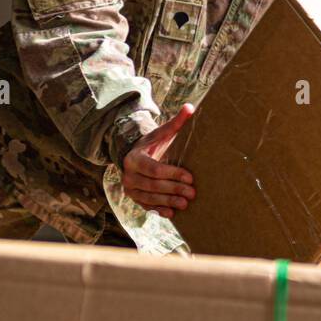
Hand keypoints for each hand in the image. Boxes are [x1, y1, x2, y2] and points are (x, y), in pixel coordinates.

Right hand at [121, 103, 196, 218]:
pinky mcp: (134, 198)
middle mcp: (128, 175)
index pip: (154, 169)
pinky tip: (172, 213)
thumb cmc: (152, 144)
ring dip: (168, 201)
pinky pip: (146, 206)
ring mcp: (130, 188)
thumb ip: (176, 122)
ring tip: (186, 203)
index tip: (190, 176)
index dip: (172, 174)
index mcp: (134, 158)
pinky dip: (159, 210)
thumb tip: (190, 107)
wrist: (133, 156)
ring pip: (150, 197)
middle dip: (174, 189)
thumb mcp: (161, 133)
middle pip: (153, 185)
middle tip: (192, 192)